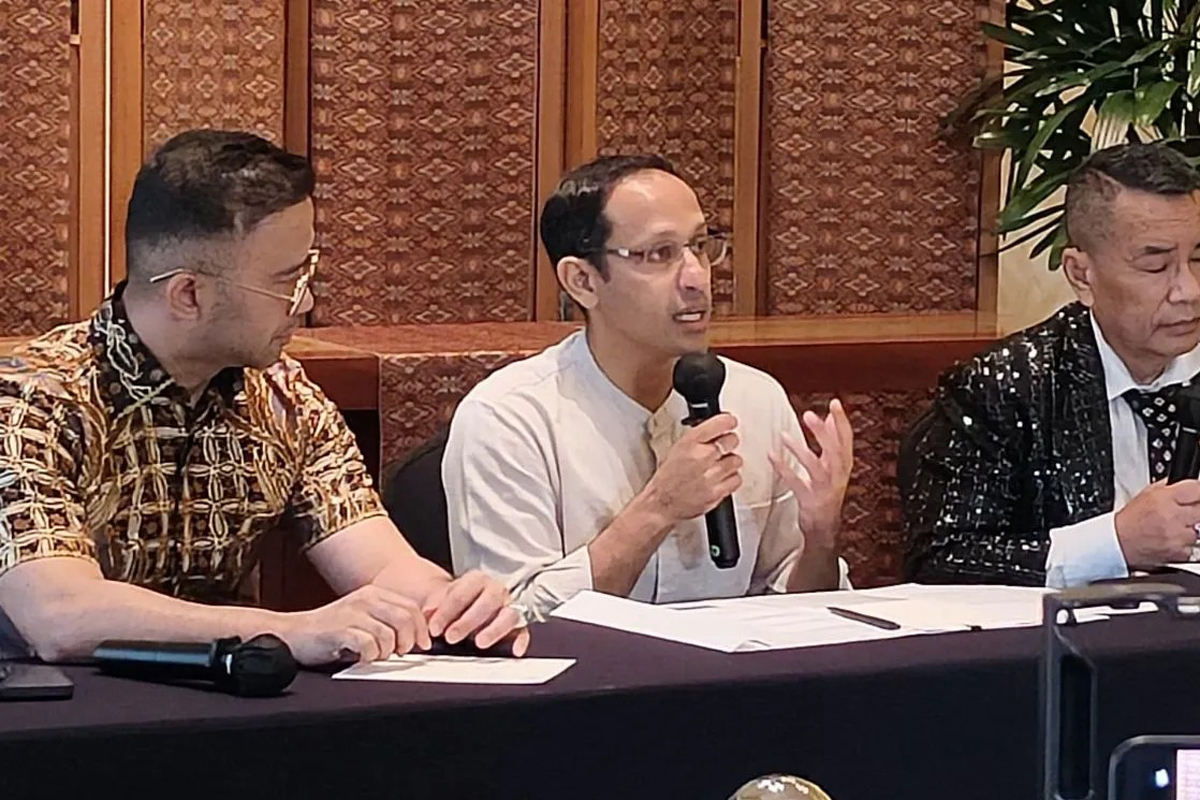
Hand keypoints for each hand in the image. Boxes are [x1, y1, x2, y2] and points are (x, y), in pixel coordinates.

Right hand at [282, 584, 431, 665]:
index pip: (411, 608)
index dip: (421, 629)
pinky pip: (368, 645)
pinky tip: (362, 658)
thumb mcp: (362, 619)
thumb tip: (417, 636)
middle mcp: (365, 599)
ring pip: (389, 634)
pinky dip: (370, 656)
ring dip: (387, 652)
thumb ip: (387, 621)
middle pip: (406, 619)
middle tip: (400, 654)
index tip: (422, 645)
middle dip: (409, 641)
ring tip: (375, 656)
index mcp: (374, 594)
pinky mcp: (339, 630)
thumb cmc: (330, 631)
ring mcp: (352, 614)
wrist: (292, 634)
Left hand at [423, 570, 530, 656]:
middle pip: (486, 602)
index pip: (461, 593)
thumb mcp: (443, 600)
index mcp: (476, 580)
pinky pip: (523, 631)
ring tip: (480, 642)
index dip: (446, 612)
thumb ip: (434, 607)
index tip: (434, 628)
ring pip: (508, 614)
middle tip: (451, 637)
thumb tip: (426, 616)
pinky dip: (520, 640)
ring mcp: (509, 605)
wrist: (470, 605)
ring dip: (493, 629)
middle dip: (467, 621)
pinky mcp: (518, 623)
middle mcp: (496, 590)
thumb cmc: (459, 603)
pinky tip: (514, 650)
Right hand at [642, 413, 742, 522]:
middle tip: (723, 449)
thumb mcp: (678, 448)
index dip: (728, 422)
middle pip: (732, 440)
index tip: (730, 423)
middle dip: (728, 443)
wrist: (662, 503)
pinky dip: (731, 479)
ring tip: (718, 467)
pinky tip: (721, 479)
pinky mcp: (717, 492)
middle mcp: (701, 457)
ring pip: (736, 461)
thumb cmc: (668, 477)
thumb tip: (719, 429)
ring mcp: (710, 476)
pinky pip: (736, 479)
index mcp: (689, 442)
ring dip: (730, 463)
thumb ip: (700, 438)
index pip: (720, 423)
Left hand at [769, 398, 853, 550]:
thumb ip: (833, 442)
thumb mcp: (834, 465)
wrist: (825, 525)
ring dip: (800, 451)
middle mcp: (837, 476)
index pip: (847, 440)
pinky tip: (773, 456)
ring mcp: (824, 489)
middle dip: (823, 433)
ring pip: (816, 468)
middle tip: (810, 415)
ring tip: (784, 437)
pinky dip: (784, 469)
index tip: (835, 404)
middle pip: (835, 452)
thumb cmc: (828, 492)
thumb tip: (832, 418)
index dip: (842, 421)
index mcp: (844, 465)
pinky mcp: (810, 500)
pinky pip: (796, 483)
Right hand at [1115, 479, 1199, 565]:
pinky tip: (1172, 540)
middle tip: (1185, 513)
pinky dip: (1185, 544)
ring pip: (1199, 530)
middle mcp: (1173, 517)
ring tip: (1174, 528)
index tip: (1196, 496)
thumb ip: (1170, 487)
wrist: (1119, 542)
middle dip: (1195, 510)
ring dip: (1191, 529)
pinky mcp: (1180, 553)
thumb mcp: (1147, 493)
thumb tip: (1188, 485)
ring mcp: (1178, 536)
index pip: (1197, 490)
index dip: (1198, 492)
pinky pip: (1193, 546)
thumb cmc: (1131, 519)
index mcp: (1164, 498)